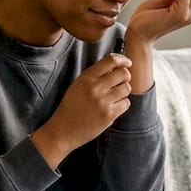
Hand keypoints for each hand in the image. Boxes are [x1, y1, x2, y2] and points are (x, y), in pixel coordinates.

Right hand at [31, 53, 133, 168]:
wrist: (63, 130)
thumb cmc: (71, 107)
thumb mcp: (77, 85)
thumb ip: (94, 76)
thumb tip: (117, 66)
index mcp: (86, 78)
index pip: (110, 60)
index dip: (123, 60)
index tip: (127, 63)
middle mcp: (95, 87)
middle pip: (123, 73)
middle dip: (125, 77)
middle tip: (120, 83)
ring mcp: (102, 101)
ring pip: (126, 88)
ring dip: (123, 92)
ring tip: (114, 97)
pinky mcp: (108, 115)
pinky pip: (126, 103)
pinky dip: (122, 105)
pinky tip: (112, 108)